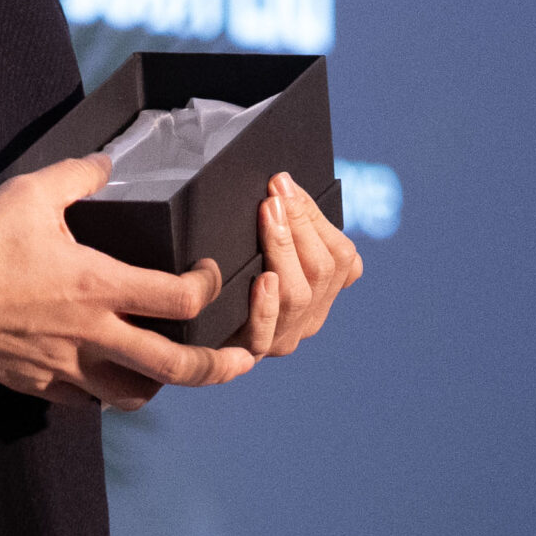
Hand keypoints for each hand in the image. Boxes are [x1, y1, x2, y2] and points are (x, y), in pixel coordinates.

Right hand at [0, 155, 239, 407]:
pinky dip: (104, 392)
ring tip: (173, 372)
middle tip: (244, 359)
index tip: (210, 272)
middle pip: (175, 367)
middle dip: (218, 366)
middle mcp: (91, 334)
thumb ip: (79, 175)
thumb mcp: (29, 193)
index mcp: (98, 286)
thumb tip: (108, 161)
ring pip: (132, 395)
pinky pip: (85, 400)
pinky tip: (104, 374)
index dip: (209, 286)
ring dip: (162, 385)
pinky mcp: (37, 383)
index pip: (180, 298)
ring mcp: (65, 366)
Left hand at [236, 173, 362, 360]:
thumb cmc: (232, 278)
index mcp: (323, 292)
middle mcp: (310, 317)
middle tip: (275, 194)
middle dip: (300, 224)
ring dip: (283, 248)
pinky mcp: (250, 351)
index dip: (315, 216)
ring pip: (299, 295)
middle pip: (323, 271)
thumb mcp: (267, 251)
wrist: (193, 327)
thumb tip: (281, 184)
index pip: (342, 256)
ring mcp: (283, 337)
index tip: (285, 185)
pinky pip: (264, 331)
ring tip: (269, 216)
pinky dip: (266, 304)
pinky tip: (262, 279)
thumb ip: (286, 226)